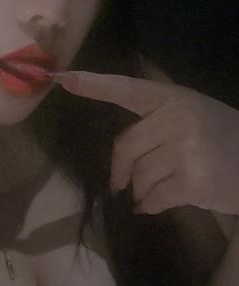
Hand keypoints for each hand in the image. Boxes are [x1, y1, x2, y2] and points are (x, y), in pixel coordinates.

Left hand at [54, 69, 238, 216]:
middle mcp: (178, 118)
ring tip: (163, 188)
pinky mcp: (193, 181)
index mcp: (175, 98)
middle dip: (121, 170)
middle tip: (120, 183)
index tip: (63, 79)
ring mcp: (186, 150)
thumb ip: (156, 120)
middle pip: (125, 147)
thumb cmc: (224, 139)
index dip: (94, 85)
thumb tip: (118, 156)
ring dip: (142, 189)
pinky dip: (151, 205)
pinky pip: (152, 198)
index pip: (128, 89)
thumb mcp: (193, 114)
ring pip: (138, 176)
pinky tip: (161, 203)